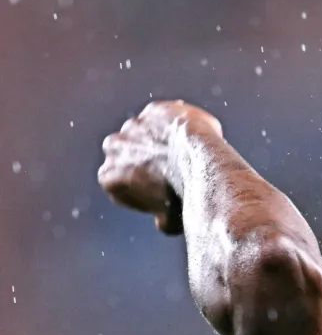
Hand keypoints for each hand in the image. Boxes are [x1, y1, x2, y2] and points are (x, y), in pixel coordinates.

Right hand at [98, 101, 222, 234]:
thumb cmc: (185, 196)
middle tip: (174, 169)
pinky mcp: (154, 111)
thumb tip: (163, 223)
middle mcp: (113, 148)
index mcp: (109, 177)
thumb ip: (161, 219)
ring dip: (160, 140)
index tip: (163, 192)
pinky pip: (165, 118)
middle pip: (128, 154)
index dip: (143, 188)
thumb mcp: (171, 220)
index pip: (120, 183)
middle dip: (146, 159)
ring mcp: (133, 127)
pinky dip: (176, 126)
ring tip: (186, 152)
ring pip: (145, 133)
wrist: (200, 163)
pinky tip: (193, 137)